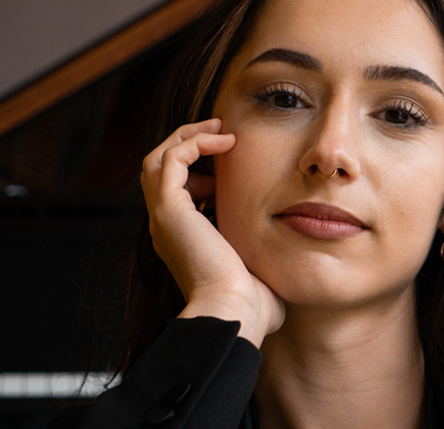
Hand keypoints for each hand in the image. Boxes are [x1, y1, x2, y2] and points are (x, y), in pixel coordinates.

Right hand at [140, 118, 283, 345]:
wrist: (235, 314)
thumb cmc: (254, 305)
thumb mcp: (256, 270)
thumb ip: (262, 257)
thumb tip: (285, 260)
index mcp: (180, 241)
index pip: (176, 192)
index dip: (200, 172)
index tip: (230, 168)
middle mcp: (166, 227)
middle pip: (159, 170)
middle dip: (187, 145)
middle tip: (220, 133)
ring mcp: (164, 217)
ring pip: (158, 158)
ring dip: (188, 137)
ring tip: (220, 128)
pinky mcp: (169, 209)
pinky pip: (173, 157)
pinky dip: (196, 141)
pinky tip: (227, 142)